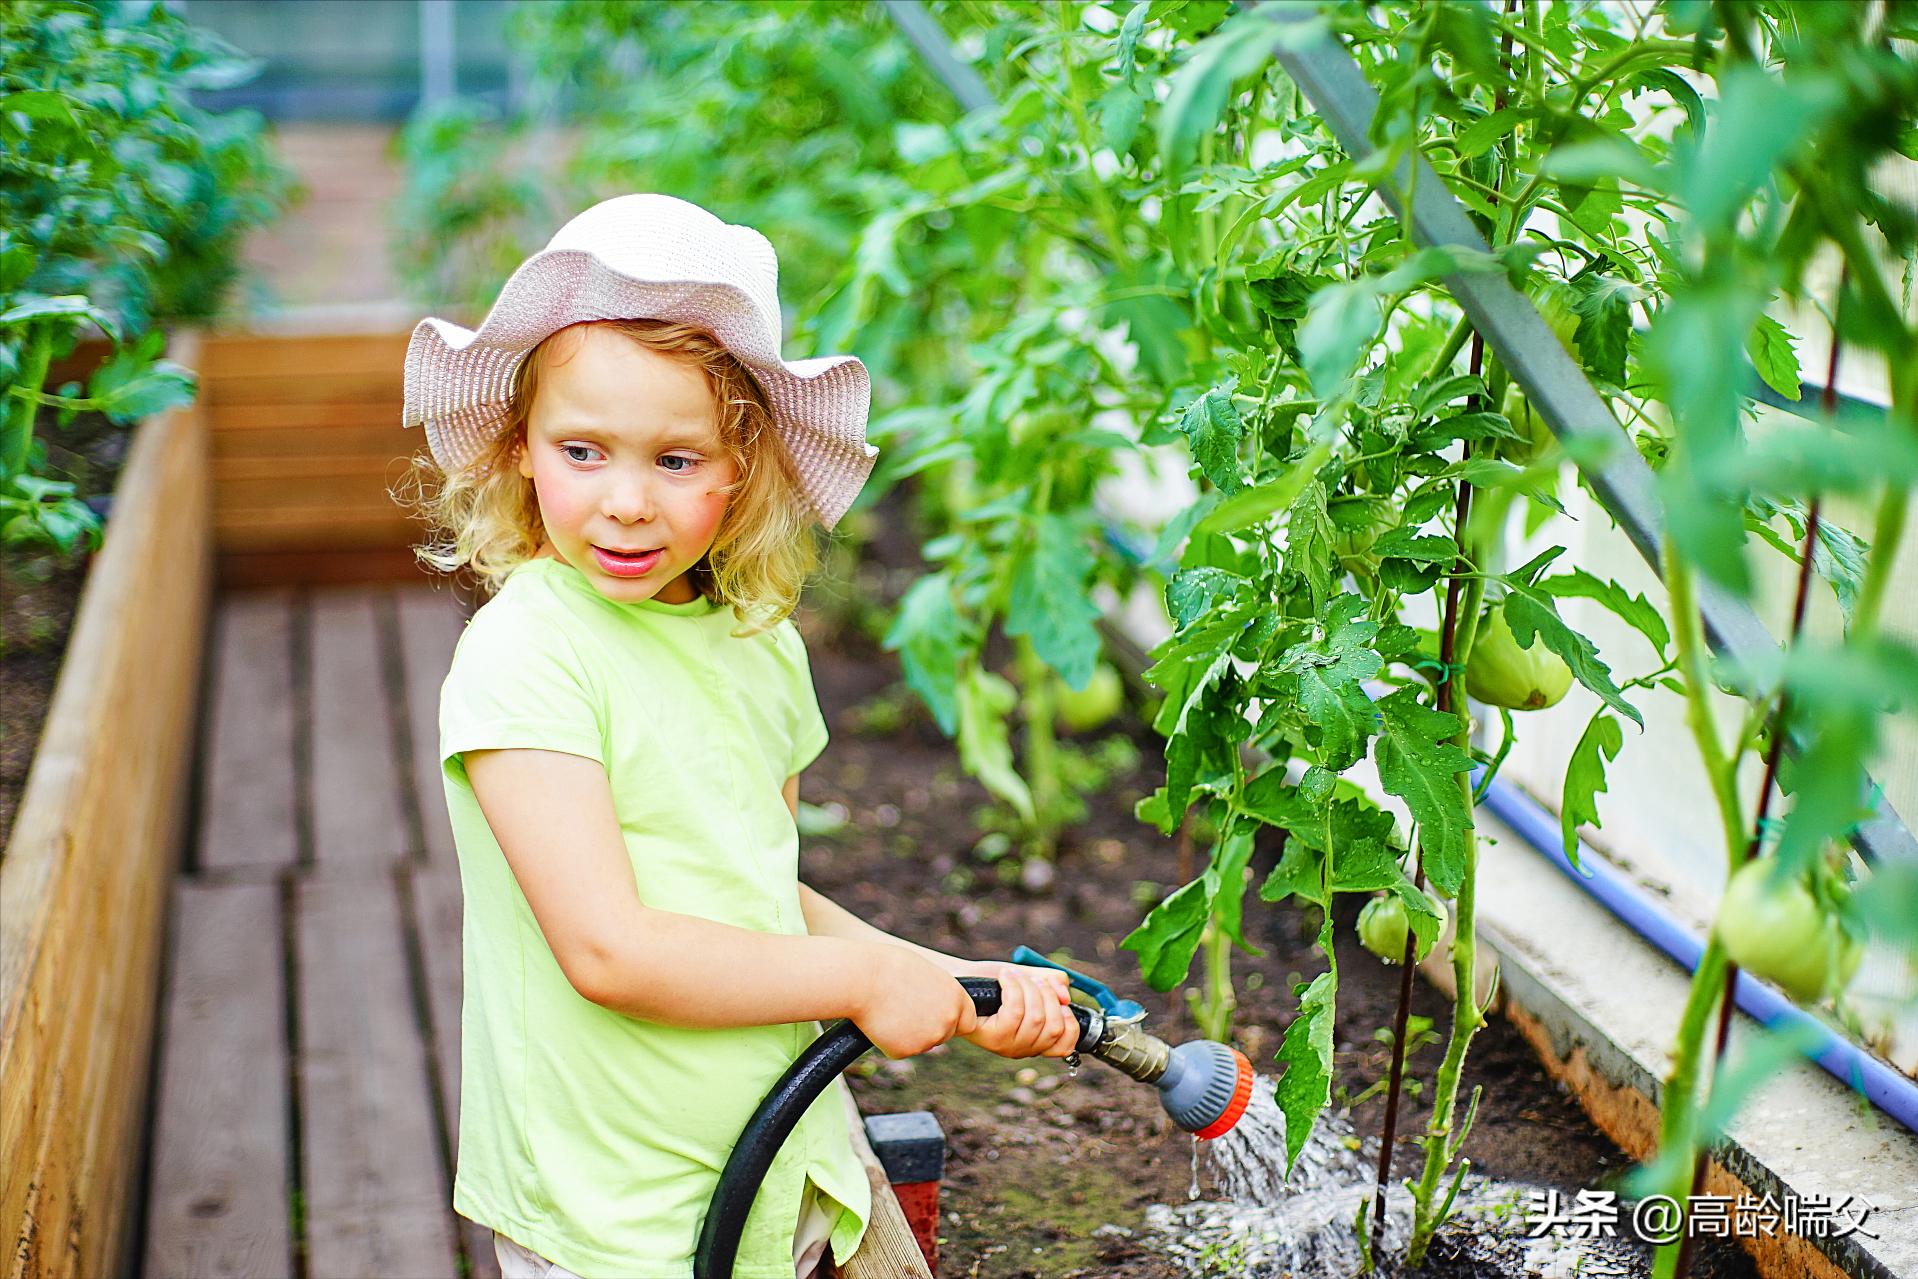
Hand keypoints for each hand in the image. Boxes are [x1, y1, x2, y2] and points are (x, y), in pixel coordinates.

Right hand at [850, 945, 979, 1059]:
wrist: (862, 979)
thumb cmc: (889, 967)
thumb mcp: (926, 972)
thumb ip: (940, 992)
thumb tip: (942, 1004)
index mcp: (957, 997)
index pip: (967, 1021)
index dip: (952, 1019)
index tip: (936, 1013)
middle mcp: (948, 1020)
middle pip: (945, 1034)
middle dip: (930, 1027)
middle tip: (906, 1009)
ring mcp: (928, 1038)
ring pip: (922, 1043)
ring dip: (910, 1034)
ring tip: (890, 1009)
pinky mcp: (906, 1051)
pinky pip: (901, 1050)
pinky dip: (891, 1041)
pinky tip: (881, 1021)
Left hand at [950, 960, 1079, 1059]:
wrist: (960, 980)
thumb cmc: (996, 982)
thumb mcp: (1031, 980)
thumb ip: (1053, 984)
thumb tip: (1065, 997)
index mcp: (1035, 1039)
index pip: (1065, 1046)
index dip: (1071, 1023)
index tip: (1062, 1003)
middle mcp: (1023, 1048)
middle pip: (1054, 1026)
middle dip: (1048, 994)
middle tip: (1032, 979)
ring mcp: (1008, 1045)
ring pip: (1036, 1017)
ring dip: (1028, 987)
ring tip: (1014, 975)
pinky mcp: (993, 1037)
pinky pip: (1015, 1011)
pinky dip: (1013, 987)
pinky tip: (1004, 978)